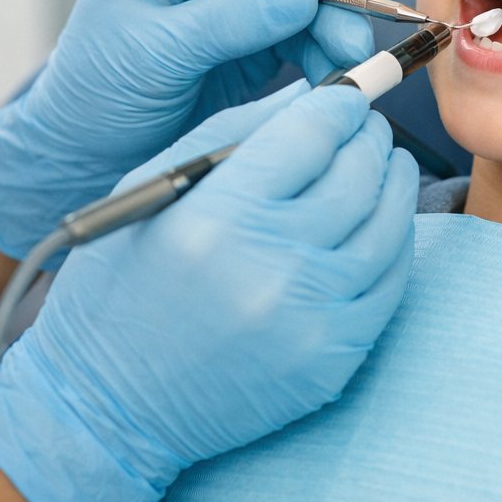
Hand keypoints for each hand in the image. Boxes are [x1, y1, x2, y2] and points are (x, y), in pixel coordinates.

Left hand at [0, 0, 380, 258]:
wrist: (87, 156)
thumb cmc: (97, 94)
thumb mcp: (155, 54)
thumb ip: (227, 21)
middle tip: (364, 2)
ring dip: (337, 17)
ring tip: (350, 54)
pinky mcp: (258, 39)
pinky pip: (308, 31)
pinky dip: (327, 49)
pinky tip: (337, 72)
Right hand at [0, 83, 418, 501]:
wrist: (108, 407)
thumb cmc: (117, 289)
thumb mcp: (153, 192)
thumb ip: (233, 133)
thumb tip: (308, 94)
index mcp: (217, 215)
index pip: (311, 133)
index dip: (339, 104)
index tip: (346, 96)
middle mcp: (271, 266)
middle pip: (358, 173)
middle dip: (369, 136)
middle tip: (365, 126)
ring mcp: (309, 318)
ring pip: (388, 223)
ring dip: (392, 181)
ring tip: (384, 163)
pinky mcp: (332, 359)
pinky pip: (390, 282)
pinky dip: (394, 241)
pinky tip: (381, 222)